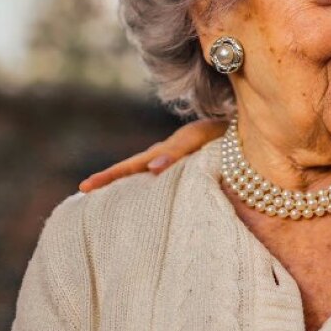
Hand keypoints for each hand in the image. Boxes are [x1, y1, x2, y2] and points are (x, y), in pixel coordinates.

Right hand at [78, 119, 226, 192]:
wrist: (247, 129)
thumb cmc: (225, 133)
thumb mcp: (200, 138)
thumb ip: (177, 151)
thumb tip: (150, 169)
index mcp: (167, 150)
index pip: (132, 165)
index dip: (109, 176)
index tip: (85, 187)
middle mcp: (168, 155)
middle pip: (133, 168)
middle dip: (109, 180)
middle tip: (83, 191)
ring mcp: (177, 160)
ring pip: (146, 172)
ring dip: (127, 184)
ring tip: (104, 200)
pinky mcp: (189, 166)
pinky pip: (165, 177)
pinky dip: (150, 185)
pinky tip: (144, 201)